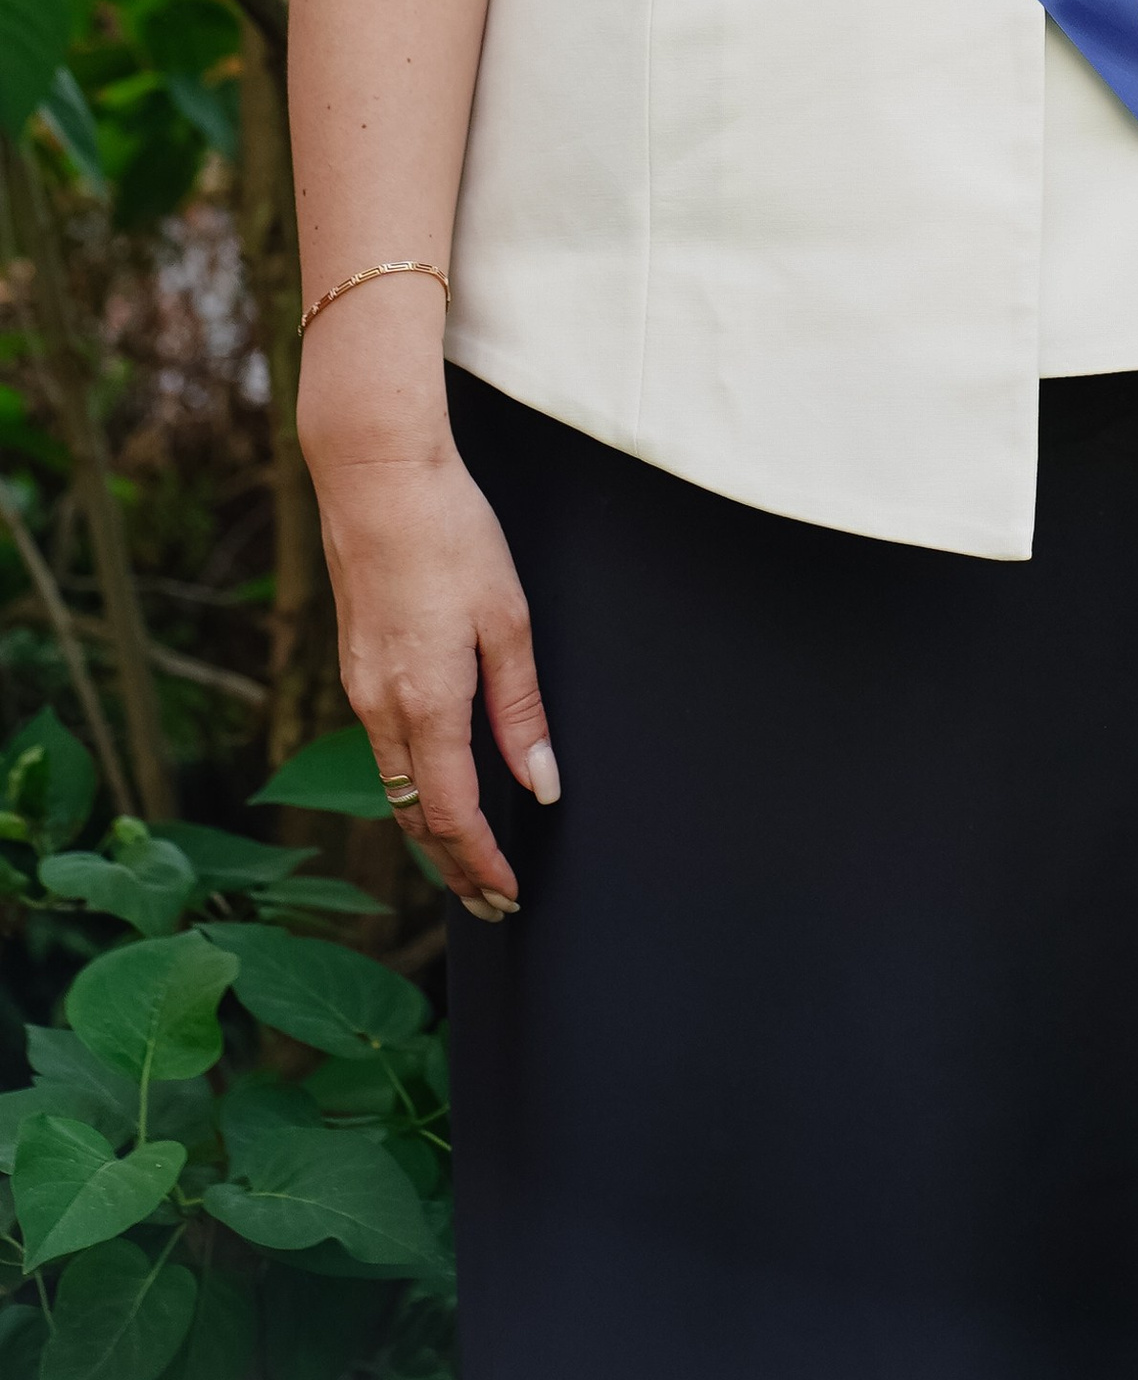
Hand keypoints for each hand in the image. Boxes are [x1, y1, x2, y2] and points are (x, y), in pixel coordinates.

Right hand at [307, 392, 556, 918]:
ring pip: (393, 785)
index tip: (507, 896)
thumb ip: (521, 708)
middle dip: (453, 865)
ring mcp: (360, 688)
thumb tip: (540, 783)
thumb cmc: (451, 534)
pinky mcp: (355, 665)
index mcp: (427, 702)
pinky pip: (382, 748)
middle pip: (414, 815)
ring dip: (429, 830)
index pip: (451, 814)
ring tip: (467, 861)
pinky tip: (435, 786)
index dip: (479, 864)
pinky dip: (410, 786)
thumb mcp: (506, 619)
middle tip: (491, 901)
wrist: (376, 477)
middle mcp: (382, 708)